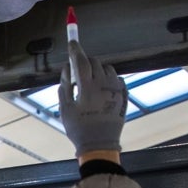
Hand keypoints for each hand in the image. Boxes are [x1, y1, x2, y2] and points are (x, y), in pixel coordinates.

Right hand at [59, 42, 126, 160]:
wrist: (100, 144)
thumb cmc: (79, 128)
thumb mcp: (65, 108)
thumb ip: (65, 86)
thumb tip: (67, 69)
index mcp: (87, 87)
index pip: (80, 61)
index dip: (75, 49)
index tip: (72, 42)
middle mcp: (103, 84)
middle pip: (94, 62)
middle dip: (85, 63)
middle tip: (78, 73)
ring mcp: (116, 89)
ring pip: (107, 68)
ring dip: (97, 70)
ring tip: (91, 84)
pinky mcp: (123, 94)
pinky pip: (116, 78)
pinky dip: (108, 79)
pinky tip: (102, 91)